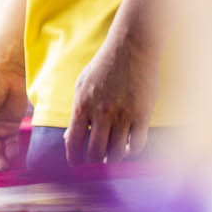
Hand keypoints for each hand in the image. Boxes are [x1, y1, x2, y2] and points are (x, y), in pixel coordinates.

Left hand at [64, 29, 158, 164]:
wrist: (131, 48)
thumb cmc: (104, 67)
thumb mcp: (81, 86)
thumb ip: (76, 113)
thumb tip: (68, 137)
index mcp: (82, 106)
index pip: (73, 142)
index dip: (73, 158)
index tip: (76, 164)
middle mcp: (101, 113)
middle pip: (95, 152)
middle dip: (94, 161)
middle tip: (96, 161)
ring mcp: (123, 115)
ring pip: (116, 152)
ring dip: (112, 158)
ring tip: (112, 156)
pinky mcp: (143, 114)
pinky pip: (137, 144)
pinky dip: (130, 151)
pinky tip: (127, 147)